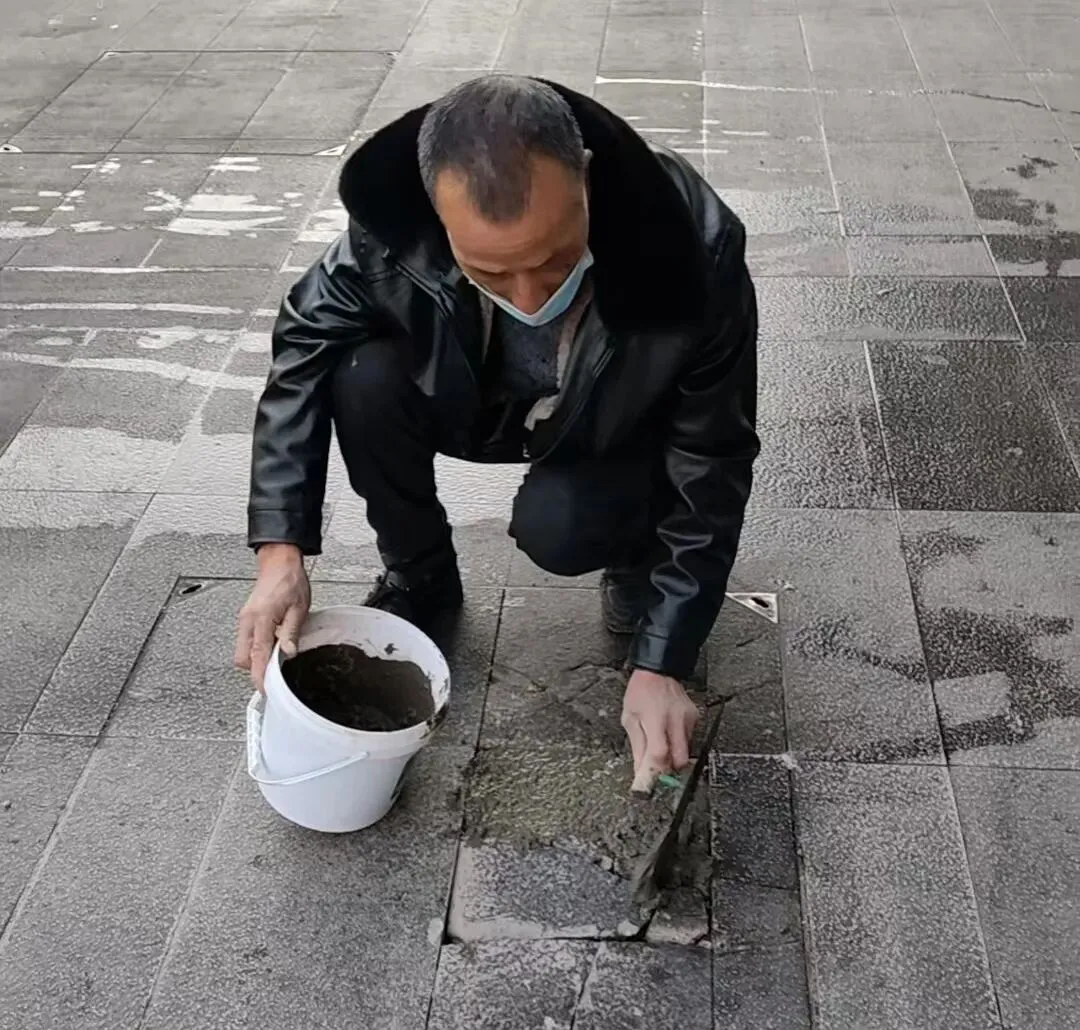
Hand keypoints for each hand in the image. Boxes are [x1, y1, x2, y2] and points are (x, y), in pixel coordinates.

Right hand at [234, 544, 310, 690]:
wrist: (279, 562)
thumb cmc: (289, 581)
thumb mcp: (299, 608)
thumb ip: (291, 632)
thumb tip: (288, 653)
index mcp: (260, 620)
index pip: (257, 656)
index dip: (261, 677)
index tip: (266, 690)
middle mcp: (248, 621)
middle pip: (242, 659)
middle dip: (256, 670)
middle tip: (273, 678)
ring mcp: (245, 620)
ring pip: (242, 651)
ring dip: (256, 660)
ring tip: (275, 662)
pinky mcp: (247, 618)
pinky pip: (246, 641)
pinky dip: (256, 649)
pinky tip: (271, 648)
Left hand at [621, 669, 698, 793]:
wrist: (659, 670)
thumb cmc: (640, 692)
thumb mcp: (630, 718)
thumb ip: (637, 746)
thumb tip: (640, 772)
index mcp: (656, 719)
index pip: (660, 754)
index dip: (654, 772)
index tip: (647, 784)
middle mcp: (676, 720)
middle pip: (680, 760)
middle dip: (668, 769)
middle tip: (656, 767)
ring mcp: (689, 719)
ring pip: (685, 751)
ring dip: (672, 754)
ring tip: (659, 739)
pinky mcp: (695, 718)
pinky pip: (689, 739)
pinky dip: (678, 742)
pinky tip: (668, 730)